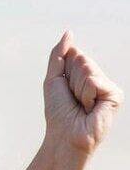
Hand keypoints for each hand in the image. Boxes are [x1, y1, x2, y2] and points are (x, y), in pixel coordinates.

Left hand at [43, 31, 121, 156]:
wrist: (64, 136)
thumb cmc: (58, 112)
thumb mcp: (53, 79)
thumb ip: (59, 55)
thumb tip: (68, 33)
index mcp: (84, 73)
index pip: (73, 54)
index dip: (63, 71)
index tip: (64, 88)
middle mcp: (98, 78)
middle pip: (81, 59)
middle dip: (70, 80)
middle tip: (73, 99)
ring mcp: (107, 86)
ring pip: (87, 68)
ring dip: (77, 88)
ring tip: (81, 104)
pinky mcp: (115, 95)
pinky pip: (94, 81)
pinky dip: (86, 94)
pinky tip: (89, 108)